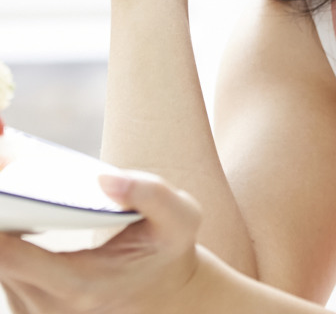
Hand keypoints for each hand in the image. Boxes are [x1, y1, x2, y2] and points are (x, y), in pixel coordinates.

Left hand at [0, 172, 202, 313]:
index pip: (8, 257)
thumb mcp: (181, 217)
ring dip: (1, 226)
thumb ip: (150, 193)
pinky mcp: (29, 307)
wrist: (169, 296)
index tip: (2, 181)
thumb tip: (104, 179)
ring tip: (9, 185)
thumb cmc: (169, 251)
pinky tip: (16, 212)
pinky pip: (4, 270)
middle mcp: (48, 307)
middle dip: (0, 212)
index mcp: (80, 284)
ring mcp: (35, 312)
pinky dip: (3, 241)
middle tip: (6, 171)